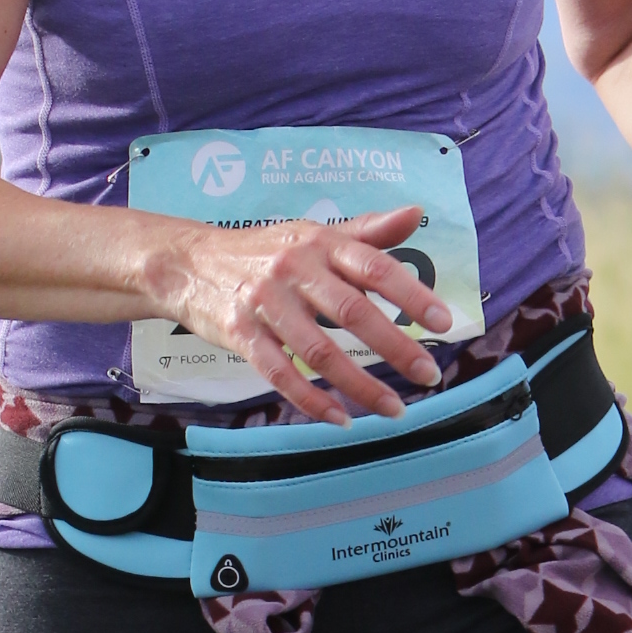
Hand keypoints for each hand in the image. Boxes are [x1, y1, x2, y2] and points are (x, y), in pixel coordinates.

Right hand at [160, 200, 452, 418]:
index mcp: (320, 242)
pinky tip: (340, 418)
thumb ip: (367, 231)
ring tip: (395, 409)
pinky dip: (311, 400)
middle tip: (429, 375)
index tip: (444, 322)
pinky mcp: (241, 334)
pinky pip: (280, 373)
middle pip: (353, 312)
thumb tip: (416, 214)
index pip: (374, 268)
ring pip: (320, 351)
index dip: (412, 294)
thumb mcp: (313, 232)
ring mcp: (266, 303)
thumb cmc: (263, 250)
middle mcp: (295, 269)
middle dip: (396, 347)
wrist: (187, 263)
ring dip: (360, 385)